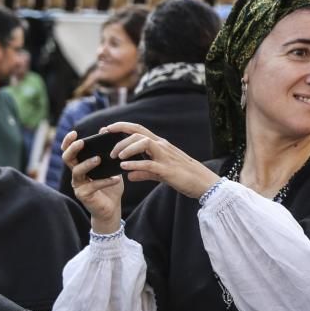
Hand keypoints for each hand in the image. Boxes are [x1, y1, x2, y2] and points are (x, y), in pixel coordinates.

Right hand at [61, 130, 123, 232]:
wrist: (111, 208)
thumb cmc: (110, 186)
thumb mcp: (110, 166)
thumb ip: (106, 150)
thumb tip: (104, 130)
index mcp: (79, 165)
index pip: (68, 151)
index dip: (67, 142)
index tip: (74, 133)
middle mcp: (76, 174)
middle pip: (67, 159)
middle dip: (73, 149)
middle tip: (82, 143)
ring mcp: (78, 185)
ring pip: (77, 171)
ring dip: (87, 164)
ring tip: (99, 159)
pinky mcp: (84, 195)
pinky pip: (92, 185)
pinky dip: (105, 181)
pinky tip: (116, 178)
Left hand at [105, 122, 219, 199]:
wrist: (203, 183)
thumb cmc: (183, 176)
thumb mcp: (159, 173)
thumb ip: (144, 172)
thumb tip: (129, 175)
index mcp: (159, 145)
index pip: (138, 129)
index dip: (121, 127)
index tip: (106, 129)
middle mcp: (161, 146)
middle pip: (138, 133)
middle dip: (120, 138)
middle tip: (109, 150)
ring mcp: (165, 156)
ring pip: (143, 142)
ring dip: (127, 148)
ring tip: (117, 157)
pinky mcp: (167, 169)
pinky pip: (149, 164)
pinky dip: (135, 164)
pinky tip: (125, 167)